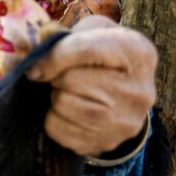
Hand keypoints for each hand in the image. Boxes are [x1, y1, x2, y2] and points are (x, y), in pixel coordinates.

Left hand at [26, 15, 156, 157]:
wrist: (125, 92)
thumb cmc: (105, 54)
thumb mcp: (92, 32)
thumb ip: (64, 35)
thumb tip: (40, 45)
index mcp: (138, 53)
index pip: (86, 50)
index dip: (54, 55)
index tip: (35, 62)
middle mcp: (140, 91)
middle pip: (72, 80)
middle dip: (56, 75)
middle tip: (60, 75)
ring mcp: (127, 122)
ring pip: (64, 105)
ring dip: (55, 96)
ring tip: (66, 90)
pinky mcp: (109, 143)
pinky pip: (60, 131)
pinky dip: (54, 118)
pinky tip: (67, 110)